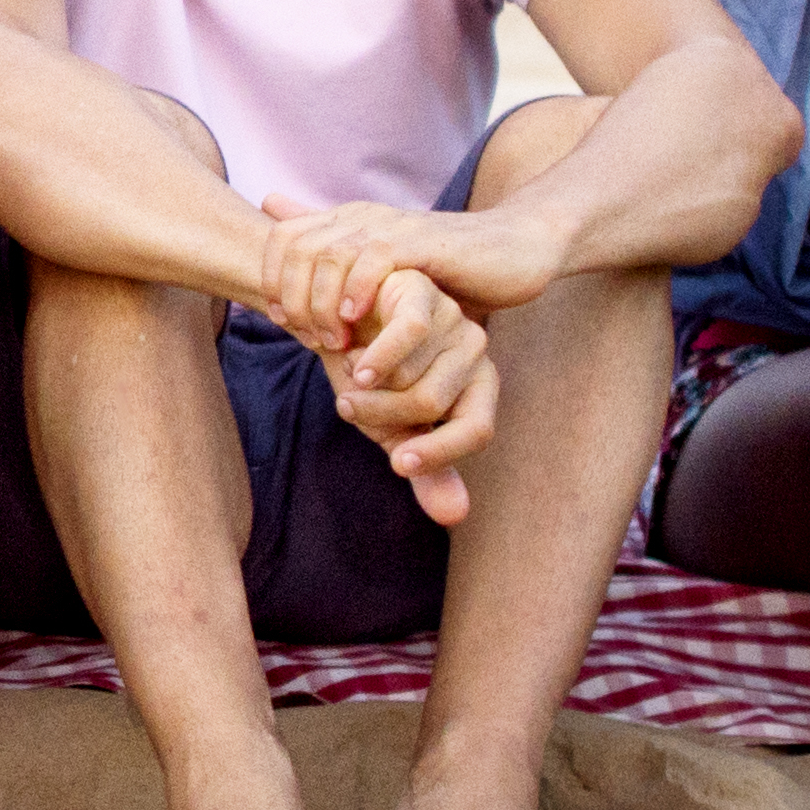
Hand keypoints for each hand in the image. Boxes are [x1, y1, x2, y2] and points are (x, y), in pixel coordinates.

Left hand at [256, 189, 558, 340]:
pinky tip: (355, 321)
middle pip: (295, 247)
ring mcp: (391, 225)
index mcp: (349, 220)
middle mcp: (363, 216)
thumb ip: (339, 260)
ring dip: (320, 303)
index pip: (282, 238)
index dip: (270, 278)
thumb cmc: (449, 267)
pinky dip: (356, 290)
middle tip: (305, 339)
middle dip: (291, 296)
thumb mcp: (386, 267)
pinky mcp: (421, 241)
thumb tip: (278, 220)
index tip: (279, 321)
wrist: (516, 249)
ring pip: (328, 254)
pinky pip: (375, 258)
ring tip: (331, 343)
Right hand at [308, 263, 498, 526]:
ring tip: (344, 367)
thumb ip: (424, 467)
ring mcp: (453, 318)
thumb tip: (454, 518)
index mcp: (477, 387)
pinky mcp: (423, 291)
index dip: (439, 454)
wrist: (332, 315)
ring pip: (411, 371)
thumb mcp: (393, 427)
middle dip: (379, 413)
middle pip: (432, 403)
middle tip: (347, 406)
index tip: (395, 462)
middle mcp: (475, 351)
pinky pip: (407, 332)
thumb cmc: (368, 374)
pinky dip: (371, 352)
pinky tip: (343, 349)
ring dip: (364, 381)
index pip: (478, 430)